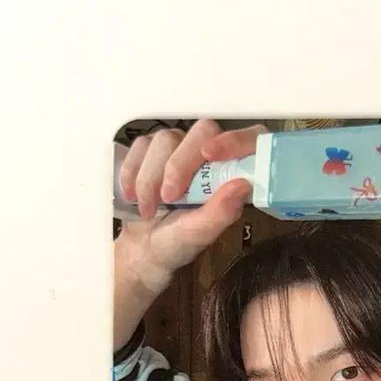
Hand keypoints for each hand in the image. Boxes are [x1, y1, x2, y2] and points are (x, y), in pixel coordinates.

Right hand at [115, 119, 265, 293]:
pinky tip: (133, 195)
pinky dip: (132, 172)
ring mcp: (178, 150)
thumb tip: (242, 186)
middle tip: (168, 197)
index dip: (234, 139)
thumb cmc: (175, 243)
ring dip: (151, 177)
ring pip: (165, 139)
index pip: (247, 139)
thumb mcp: (198, 235)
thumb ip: (220, 212)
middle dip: (179, 164)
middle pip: (202, 132)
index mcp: (230, 177)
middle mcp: (207, 158)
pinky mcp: (150, 151)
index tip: (210, 154)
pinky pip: (141, 145)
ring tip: (148, 209)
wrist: (141, 249)